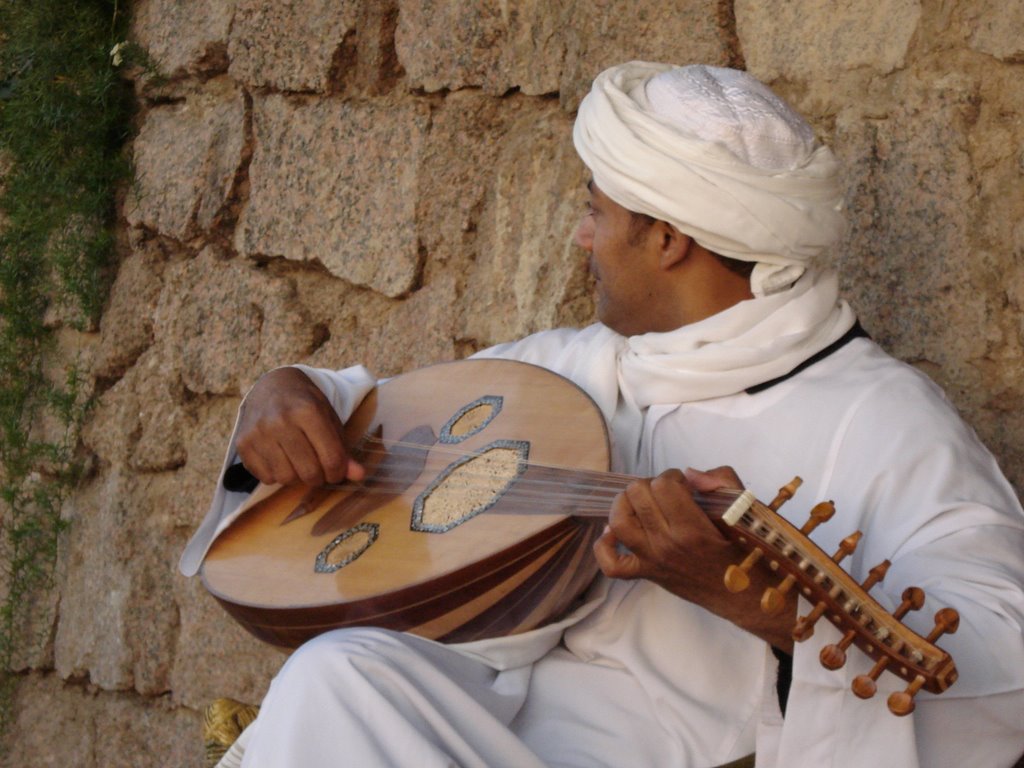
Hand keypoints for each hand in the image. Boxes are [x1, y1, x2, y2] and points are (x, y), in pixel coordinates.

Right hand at [234, 367, 364, 486]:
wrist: (273, 386)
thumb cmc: (306, 404)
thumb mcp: (330, 419)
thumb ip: (343, 449)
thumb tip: (358, 476)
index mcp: (308, 411)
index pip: (332, 458)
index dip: (338, 471)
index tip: (336, 470)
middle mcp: (280, 421)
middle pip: (309, 472)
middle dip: (319, 477)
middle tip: (318, 469)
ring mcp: (258, 433)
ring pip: (286, 478)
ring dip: (296, 477)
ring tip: (298, 462)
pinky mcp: (243, 444)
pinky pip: (266, 478)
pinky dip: (276, 475)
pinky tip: (280, 459)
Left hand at [594, 467, 795, 650]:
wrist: (744, 595)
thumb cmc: (745, 551)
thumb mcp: (744, 510)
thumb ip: (721, 482)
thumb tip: (690, 474)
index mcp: (692, 528)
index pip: (663, 485)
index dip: (673, 477)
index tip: (685, 486)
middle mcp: (667, 544)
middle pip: (638, 495)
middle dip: (651, 485)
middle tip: (666, 493)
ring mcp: (653, 560)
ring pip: (619, 521)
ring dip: (625, 503)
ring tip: (641, 503)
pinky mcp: (646, 574)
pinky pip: (611, 564)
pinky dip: (605, 546)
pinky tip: (614, 532)